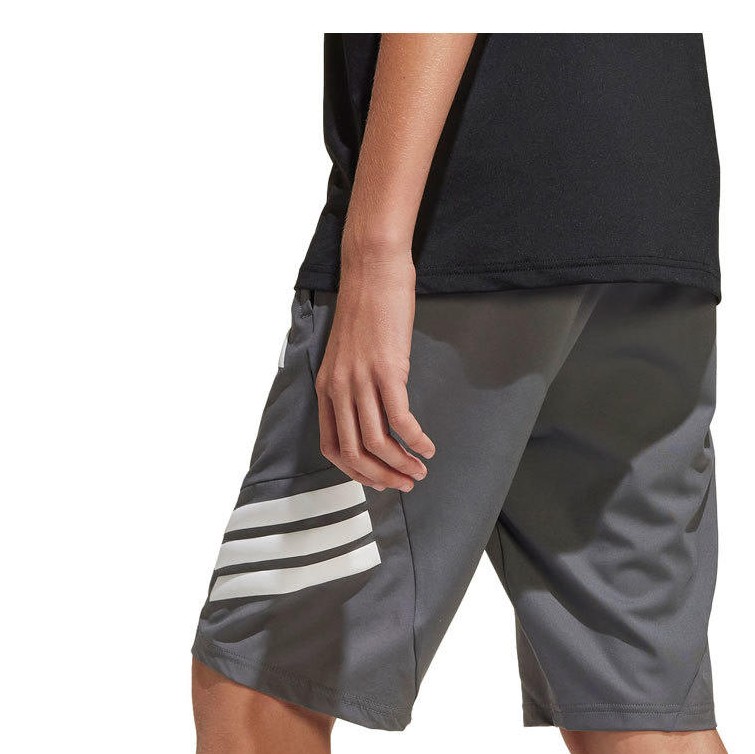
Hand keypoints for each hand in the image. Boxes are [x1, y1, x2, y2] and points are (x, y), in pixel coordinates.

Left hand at [316, 246, 434, 491]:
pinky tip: (428, 446)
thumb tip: (370, 414)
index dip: (355, 471)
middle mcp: (339, 388)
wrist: (372, 269)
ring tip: (420, 471)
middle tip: (404, 484)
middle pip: (354, 452)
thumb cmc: (366, 307)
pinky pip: (400, 419)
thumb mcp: (348, 353)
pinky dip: (415, 440)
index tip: (378, 479)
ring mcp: (361, 380)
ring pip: (376, 441)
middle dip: (381, 476)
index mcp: (326, 388)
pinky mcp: (387, 370)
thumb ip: (352, 386)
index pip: (332, 446)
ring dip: (401, 463)